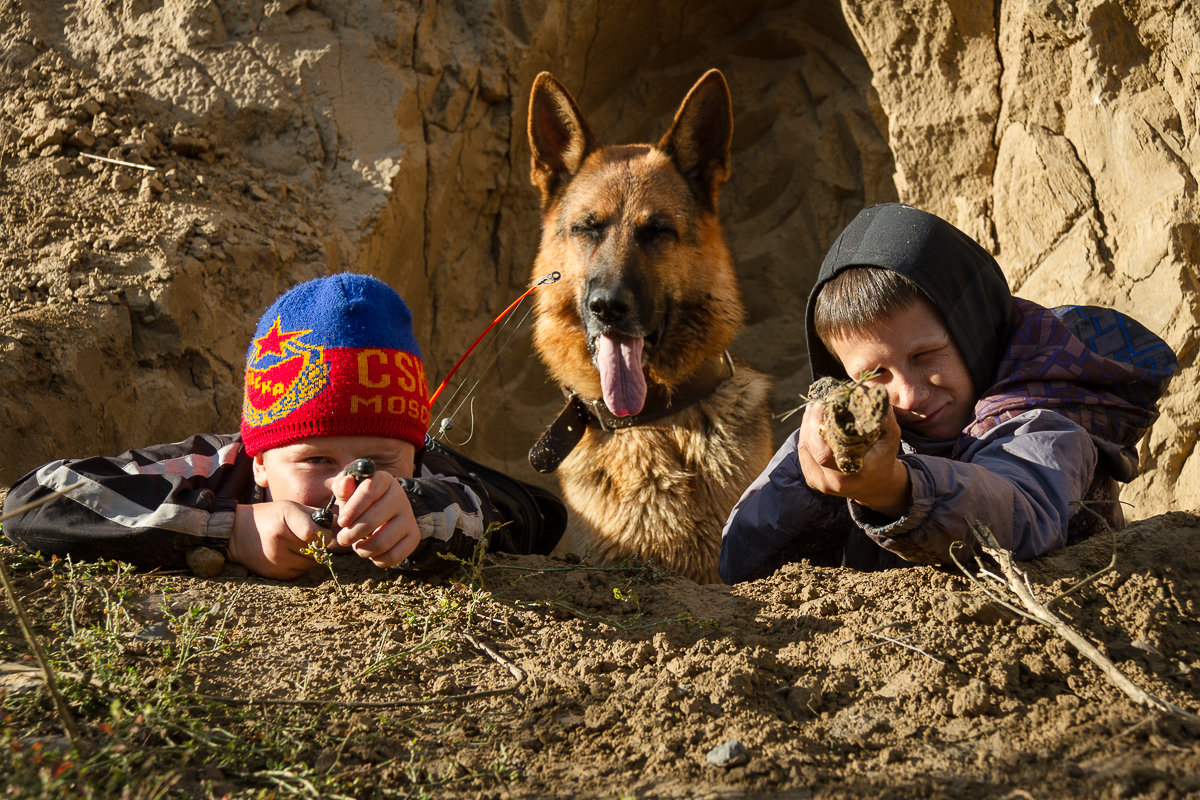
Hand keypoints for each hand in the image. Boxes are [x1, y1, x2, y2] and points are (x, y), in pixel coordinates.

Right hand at [228, 501, 331, 578]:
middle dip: (318, 546)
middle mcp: (280, 539)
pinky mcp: (274, 573)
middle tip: (309, 539)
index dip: (323, 535)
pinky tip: (290, 555)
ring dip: (310, 557)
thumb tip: (340, 523)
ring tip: (298, 546)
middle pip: (316, 550)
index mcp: (285, 518)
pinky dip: (300, 566)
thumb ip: (315, 515)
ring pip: (310, 563)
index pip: (315, 533)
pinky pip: (299, 573)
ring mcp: (276, 558)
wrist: (236, 533)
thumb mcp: (290, 507)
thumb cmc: (269, 517)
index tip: (322, 532)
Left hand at [328, 470, 420, 567]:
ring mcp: (408, 517)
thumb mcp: (349, 493)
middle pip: (373, 519)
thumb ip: (342, 488)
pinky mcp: (414, 536)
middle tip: (343, 538)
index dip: (352, 509)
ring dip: (363, 550)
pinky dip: (378, 560)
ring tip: (357, 546)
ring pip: (382, 542)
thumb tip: (345, 482)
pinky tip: (372, 553)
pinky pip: (394, 556)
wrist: (384, 514)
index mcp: (384, 480)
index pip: (369, 491)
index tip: (342, 522)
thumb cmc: (360, 503)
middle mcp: (400, 496)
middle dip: (352, 534)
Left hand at [795, 401, 911, 517]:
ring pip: (804, 449)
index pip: (826, 452)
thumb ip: (882, 415)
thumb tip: (866, 391)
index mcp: (856, 472)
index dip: (820, 426)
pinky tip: (811, 421)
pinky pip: (803, 453)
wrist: (877, 484)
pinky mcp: (813, 480)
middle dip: (811, 421)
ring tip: (814, 408)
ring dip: (807, 425)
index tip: (825, 405)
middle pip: (811, 448)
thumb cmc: (884, 455)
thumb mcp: (890, 435)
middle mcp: (836, 482)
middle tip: (818, 402)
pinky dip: (805, 435)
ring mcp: (821, 484)